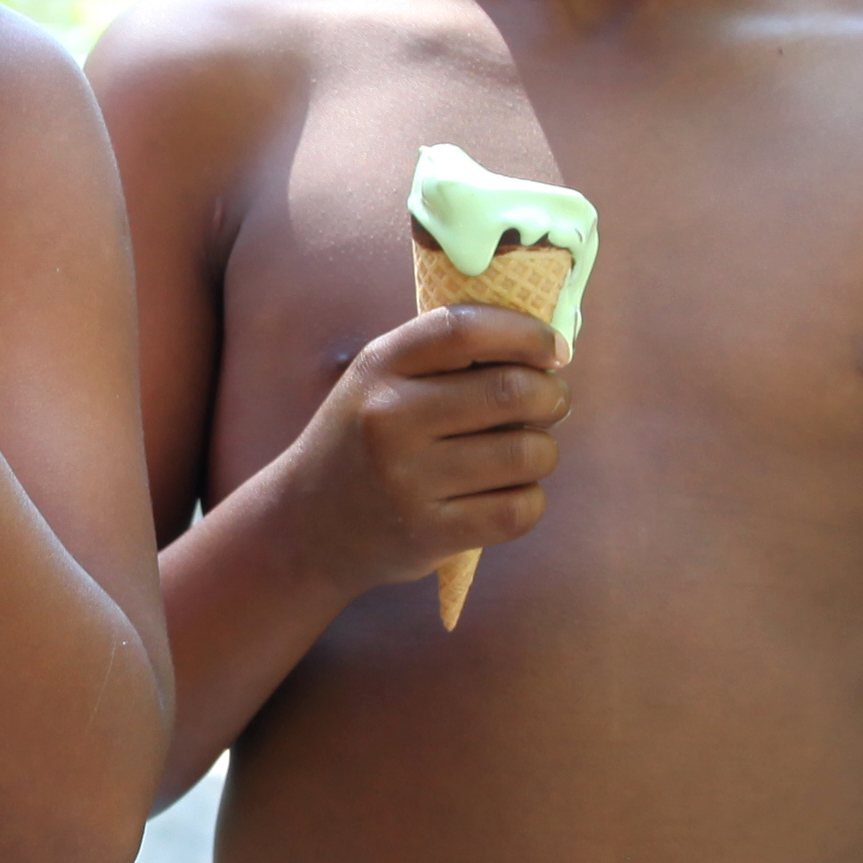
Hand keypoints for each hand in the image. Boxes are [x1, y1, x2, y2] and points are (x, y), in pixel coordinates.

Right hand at [284, 304, 568, 596]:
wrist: (307, 525)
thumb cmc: (364, 440)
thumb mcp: (380, 380)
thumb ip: (446, 356)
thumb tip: (549, 346)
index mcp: (381, 366)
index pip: (465, 329)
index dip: (526, 332)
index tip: (555, 347)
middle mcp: (390, 418)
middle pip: (512, 390)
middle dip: (552, 395)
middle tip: (551, 402)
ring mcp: (408, 480)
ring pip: (527, 453)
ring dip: (544, 451)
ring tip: (524, 453)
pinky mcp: (429, 533)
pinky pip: (519, 510)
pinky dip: (530, 500)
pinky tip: (509, 494)